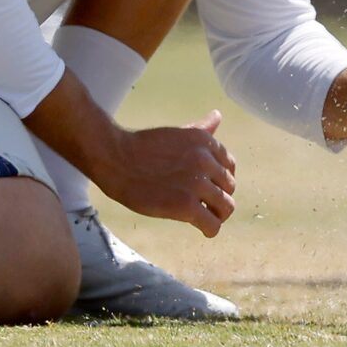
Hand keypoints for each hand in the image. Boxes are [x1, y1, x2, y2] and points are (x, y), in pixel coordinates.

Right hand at [94, 110, 236, 237]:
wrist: (117, 159)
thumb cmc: (143, 146)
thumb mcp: (178, 133)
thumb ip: (201, 129)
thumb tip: (217, 116)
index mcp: (206, 142)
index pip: (229, 166)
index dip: (221, 179)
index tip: (210, 188)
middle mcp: (206, 161)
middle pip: (229, 187)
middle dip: (219, 198)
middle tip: (205, 206)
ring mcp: (197, 184)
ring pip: (225, 207)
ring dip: (217, 215)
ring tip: (206, 219)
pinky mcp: (186, 205)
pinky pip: (212, 224)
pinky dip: (211, 230)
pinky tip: (203, 230)